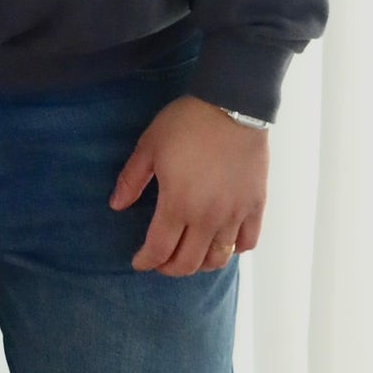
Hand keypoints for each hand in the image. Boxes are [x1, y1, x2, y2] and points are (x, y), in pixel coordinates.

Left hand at [109, 93, 268, 275]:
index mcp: (178, 204)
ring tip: (190, 255)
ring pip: (218, 259)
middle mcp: (207, 218)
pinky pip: (247, 242)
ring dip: (200, 264)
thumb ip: (131, 179)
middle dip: (170, 268)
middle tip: (161, 261)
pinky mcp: (256, 206)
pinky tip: (223, 241)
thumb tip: (116, 206)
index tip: (138, 262)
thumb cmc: (186, 123)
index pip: (159, 249)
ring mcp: (234, 215)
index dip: (146, 261)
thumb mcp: (150, 145)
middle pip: (188, 263)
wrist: (232, 104)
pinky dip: (233, 249)